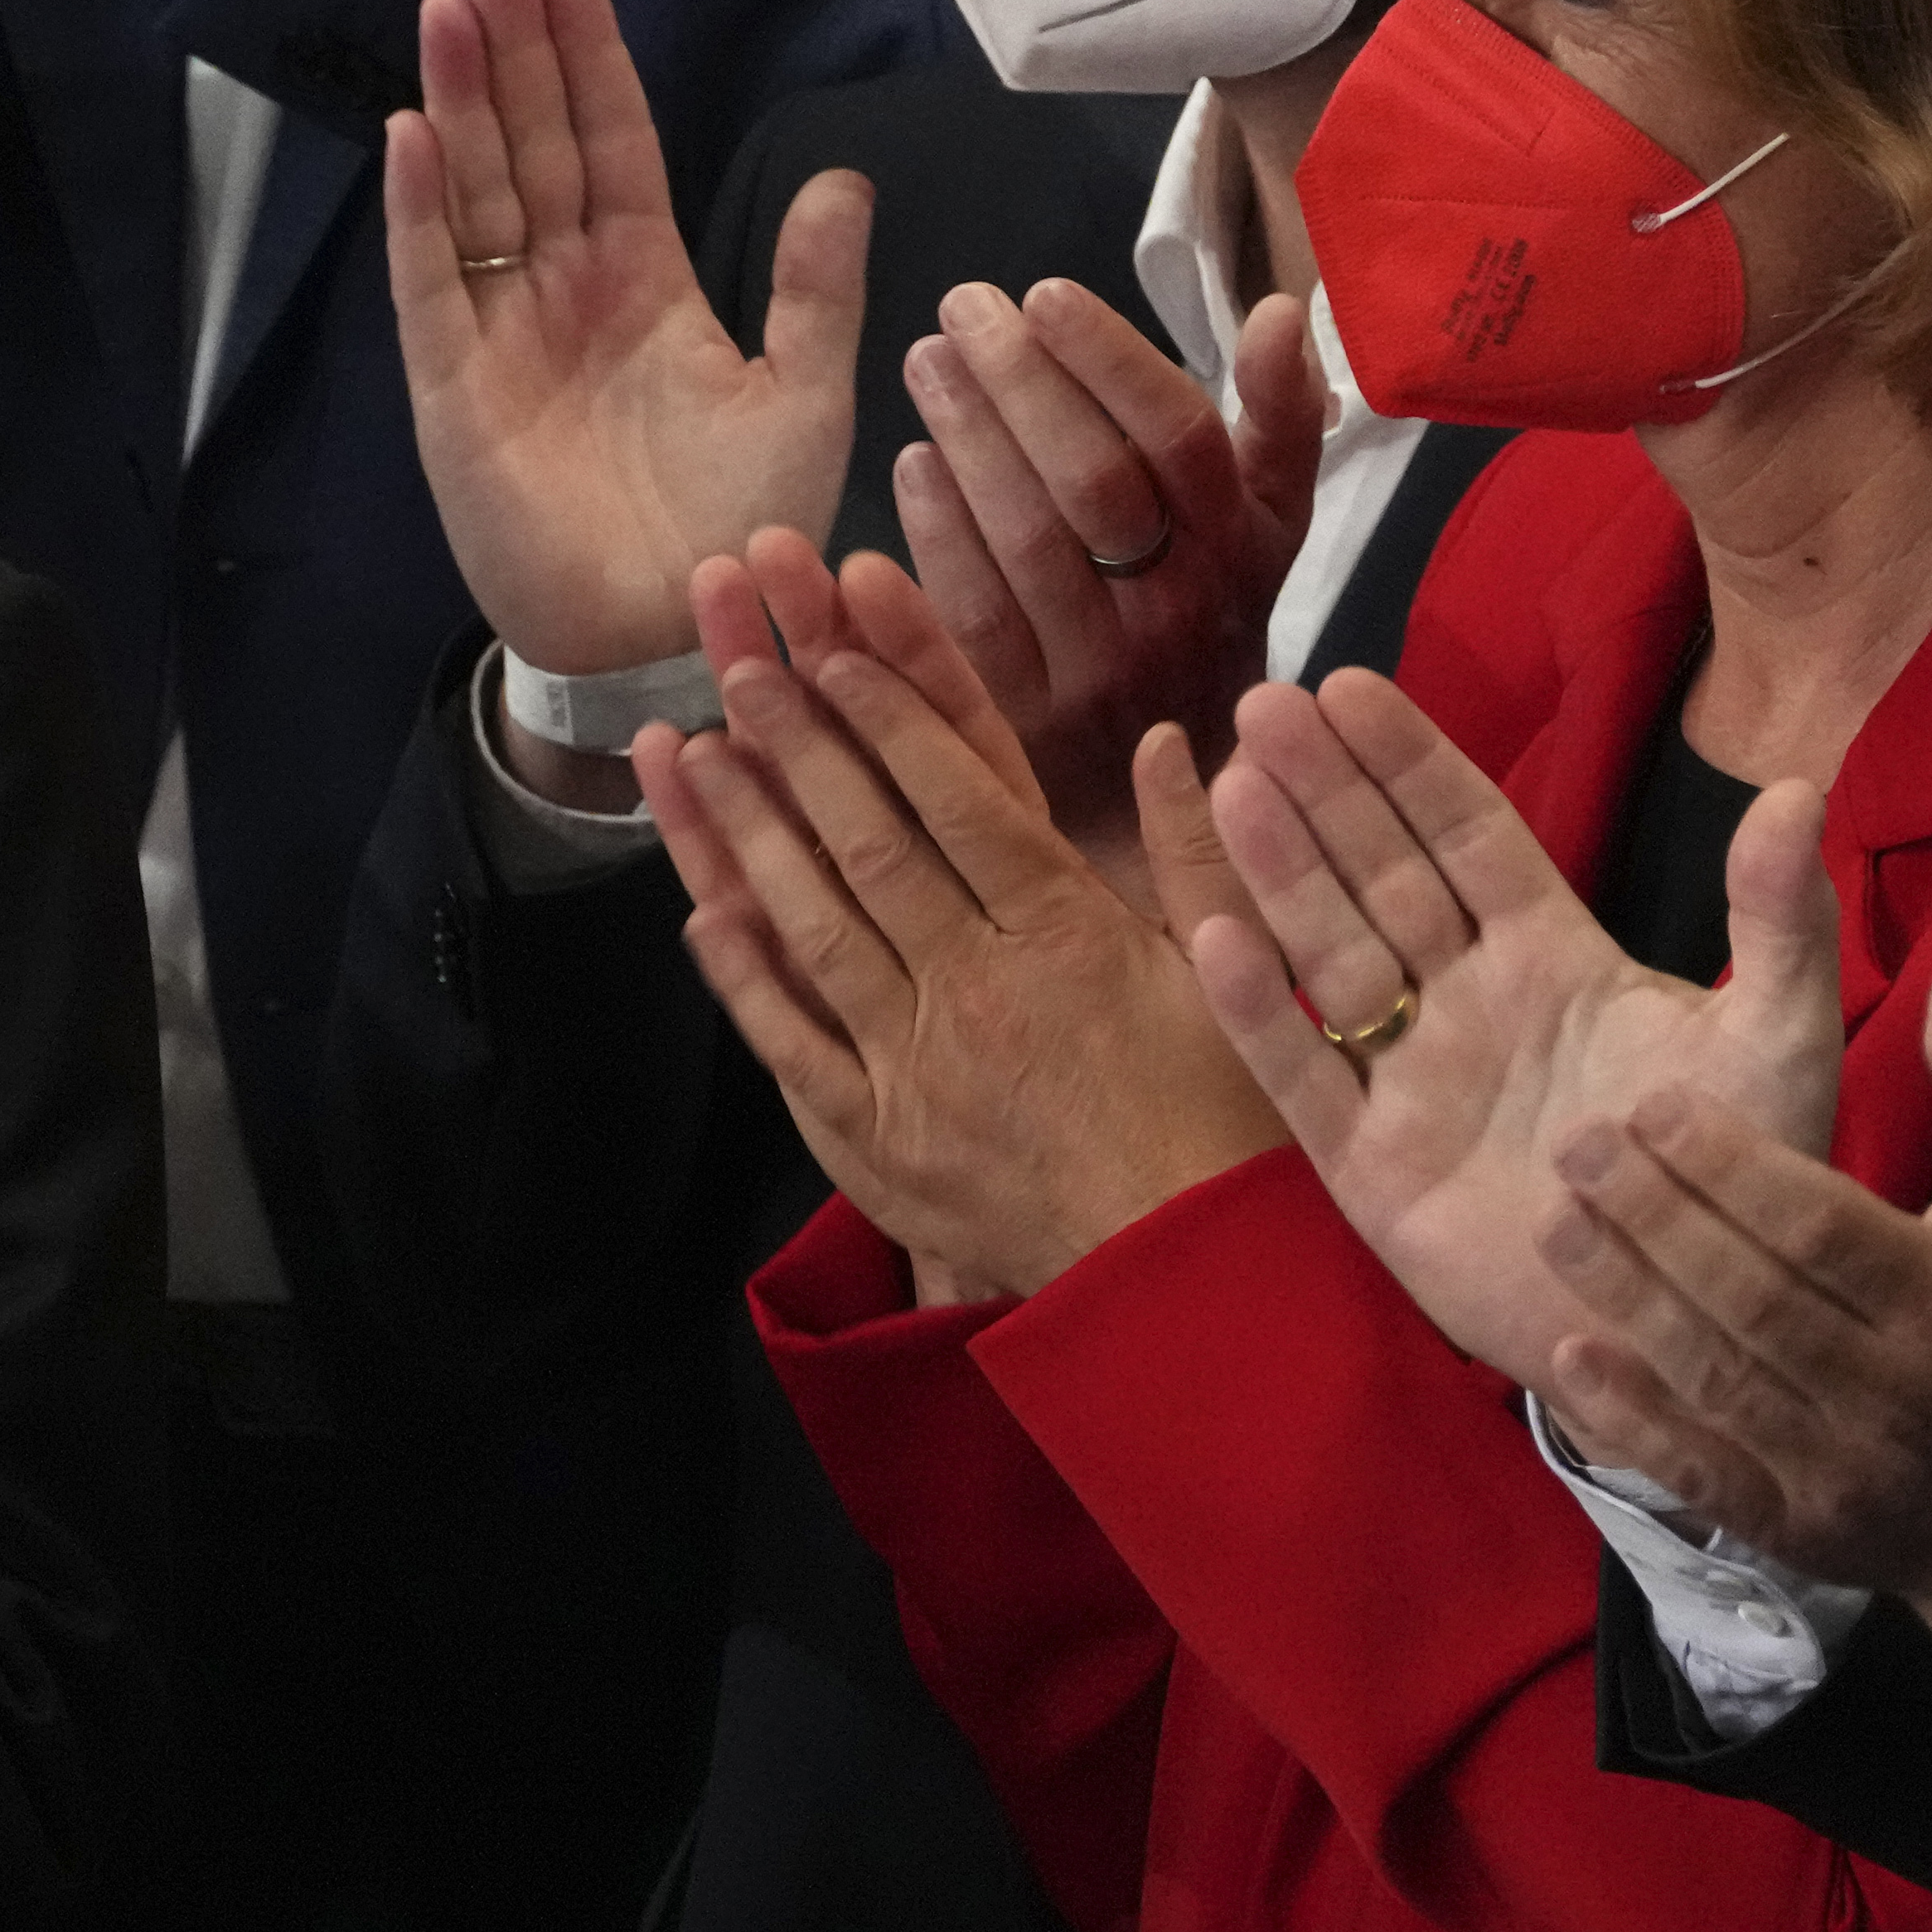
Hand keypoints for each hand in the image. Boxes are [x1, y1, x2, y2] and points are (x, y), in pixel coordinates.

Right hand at [382, 0, 860, 807]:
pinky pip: (431, 283)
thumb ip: (814, 287)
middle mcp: (564, 290)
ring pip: (476, 189)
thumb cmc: (745, 523)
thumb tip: (843, 178)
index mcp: (645, 278)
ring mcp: (502, 333)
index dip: (586, 54)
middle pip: (530, 141)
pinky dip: (421, 210)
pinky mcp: (453, 391)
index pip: (608, 138)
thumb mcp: (807, 395)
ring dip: (461, 97)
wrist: (684, 629)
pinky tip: (413, 130)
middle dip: (513, 44)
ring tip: (450, 5)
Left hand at [643, 531, 1286, 1298]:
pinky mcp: (874, 1141)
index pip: (962, 801)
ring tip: (694, 753)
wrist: (1184, 1287)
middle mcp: (978, 991)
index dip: (893, 715)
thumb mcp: (1237, 977)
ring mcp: (915, 1068)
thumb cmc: (1227, 1126)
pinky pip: (792, 1044)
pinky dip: (744, 975)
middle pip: (872, 846)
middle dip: (800, 747)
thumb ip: (1196, 854)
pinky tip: (704, 909)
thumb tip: (1174, 740)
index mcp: (1070, 939)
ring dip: (750, 836)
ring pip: (815, 928)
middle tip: (738, 664)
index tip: (839, 645)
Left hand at [894, 279, 1324, 883]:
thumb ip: (1281, 422)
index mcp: (1244, 549)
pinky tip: (910, 462)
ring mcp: (1101, 673)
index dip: (1108, 361)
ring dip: (968, 440)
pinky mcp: (1025, 720)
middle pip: (1093, 482)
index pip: (1180, 438)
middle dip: (1020, 384)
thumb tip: (1278, 309)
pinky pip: (972, 612)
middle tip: (960, 310)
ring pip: (1026, 542)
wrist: (1180, 798)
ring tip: (926, 362)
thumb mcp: (1270, 530)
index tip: (1042, 293)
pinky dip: (936, 530)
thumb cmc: (1211, 623)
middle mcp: (1181, 612)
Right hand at [1185, 670, 1844, 1398]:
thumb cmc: (1739, 1186)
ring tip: (1233, 782)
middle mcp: (1466, 1003)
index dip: (1409, 763)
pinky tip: (1217, 937)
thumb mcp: (1779, 1045)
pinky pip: (1300, 1074)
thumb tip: (1796, 789)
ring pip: (1327, 952)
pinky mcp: (1367, 1166)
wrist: (1693, 1332)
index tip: (1351, 686)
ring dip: (1280, 869)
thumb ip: (1779, 922)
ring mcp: (1408, 1080)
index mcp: (1553, 960)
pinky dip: (1256, 1012)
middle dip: (1324, 790)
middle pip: (1380, 874)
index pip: (1467, 837)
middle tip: (1263, 704)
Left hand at [1544, 968, 1931, 1657]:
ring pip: (1714, 1378)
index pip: (1823, 1230)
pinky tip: (1568, 1353)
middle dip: (1656, 1216)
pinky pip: (1696, 1473)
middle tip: (1574, 1142)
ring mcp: (1839, 1471)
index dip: (1732, 1166)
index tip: (1652, 1102)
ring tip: (1553, 1219)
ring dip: (1625, 1295)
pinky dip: (1629, 1417)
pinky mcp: (1791, 1529)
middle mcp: (1894, 1394)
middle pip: (1754, 1299)